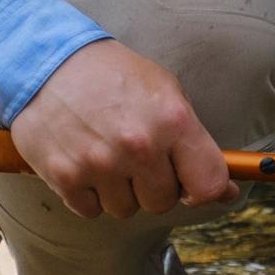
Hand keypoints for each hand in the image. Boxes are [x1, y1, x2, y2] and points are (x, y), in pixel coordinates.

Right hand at [8, 39, 237, 219]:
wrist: (49, 62)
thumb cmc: (114, 76)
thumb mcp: (166, 92)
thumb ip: (196, 141)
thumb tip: (225, 189)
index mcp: (173, 121)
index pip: (208, 185)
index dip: (207, 191)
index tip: (195, 186)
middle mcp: (139, 146)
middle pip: (162, 202)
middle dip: (155, 185)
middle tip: (139, 158)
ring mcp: (100, 164)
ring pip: (125, 210)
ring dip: (120, 191)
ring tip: (109, 156)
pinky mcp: (64, 177)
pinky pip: (91, 211)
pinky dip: (90, 195)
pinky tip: (86, 163)